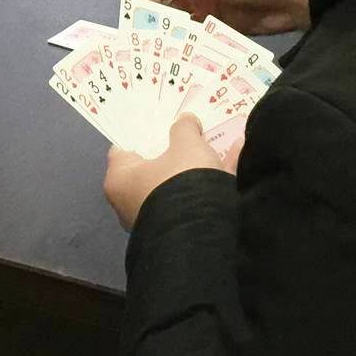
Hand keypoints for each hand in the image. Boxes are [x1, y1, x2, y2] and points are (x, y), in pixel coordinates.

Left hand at [103, 114, 232, 230]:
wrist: (204, 234)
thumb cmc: (180, 181)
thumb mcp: (186, 145)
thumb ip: (184, 129)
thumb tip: (186, 122)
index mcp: (120, 179)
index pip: (122, 149)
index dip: (141, 133)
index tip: (157, 121)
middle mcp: (131, 202)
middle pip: (152, 167)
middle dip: (172, 150)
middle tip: (187, 130)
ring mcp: (156, 218)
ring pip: (178, 183)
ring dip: (197, 165)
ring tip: (216, 144)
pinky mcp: (181, 229)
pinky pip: (195, 198)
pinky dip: (212, 181)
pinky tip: (236, 159)